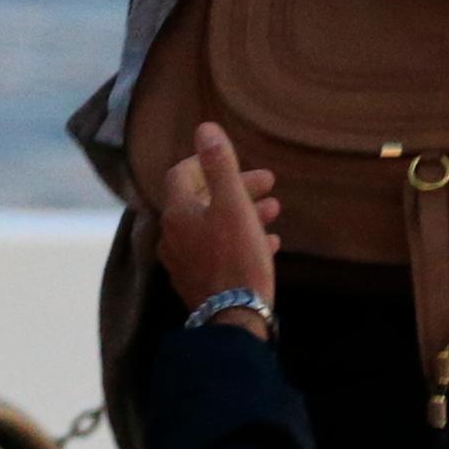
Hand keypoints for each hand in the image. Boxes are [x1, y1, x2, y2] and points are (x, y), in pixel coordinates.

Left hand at [159, 124, 281, 311]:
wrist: (234, 319)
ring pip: (214, 226)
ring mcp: (185, 261)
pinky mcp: (200, 282)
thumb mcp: (233, 206)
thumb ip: (219, 166)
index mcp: (178, 213)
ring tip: (274, 210)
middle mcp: (174, 235)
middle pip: (202, 200)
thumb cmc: (236, 258)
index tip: (235, 160)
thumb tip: (205, 129)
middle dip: (236, 187)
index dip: (207, 161)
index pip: (182, 173)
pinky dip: (241, 240)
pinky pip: (219, 251)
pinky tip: (269, 242)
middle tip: (269, 183)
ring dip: (243, 213)